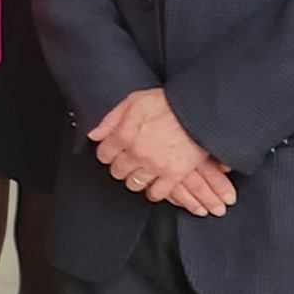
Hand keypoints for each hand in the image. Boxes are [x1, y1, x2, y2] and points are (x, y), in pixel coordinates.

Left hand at [92, 87, 231, 211]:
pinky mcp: (174, 174)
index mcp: (124, 134)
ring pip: (134, 183)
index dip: (107, 153)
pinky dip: (154, 192)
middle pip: (118, 171)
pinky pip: (158, 193)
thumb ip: (111, 119)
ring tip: (141, 173)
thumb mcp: (134, 101)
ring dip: (135, 179)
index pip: (104, 154)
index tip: (112, 153)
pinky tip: (154, 187)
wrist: (199, 110)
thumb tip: (94, 134)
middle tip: (127, 163)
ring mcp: (154, 165)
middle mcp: (136, 153)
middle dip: (120, 167)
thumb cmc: (169, 102)